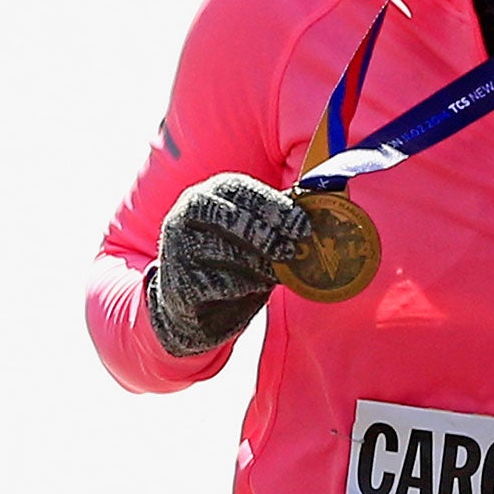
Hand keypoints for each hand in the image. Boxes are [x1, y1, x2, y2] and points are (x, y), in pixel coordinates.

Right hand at [148, 173, 310, 356]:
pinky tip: (256, 287)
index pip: (239, 189)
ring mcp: (177, 248)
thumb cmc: (227, 260)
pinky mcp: (179, 282)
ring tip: (278, 272)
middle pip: (228, 217)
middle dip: (265, 233)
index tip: (301, 225)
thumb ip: (272, 221)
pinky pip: (219, 283)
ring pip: (224, 250)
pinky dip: (244, 286)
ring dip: (259, 263)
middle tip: (291, 250)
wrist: (189, 303)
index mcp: (207, 195)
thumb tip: (315, 208)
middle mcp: (185, 216)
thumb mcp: (246, 234)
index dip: (273, 206)